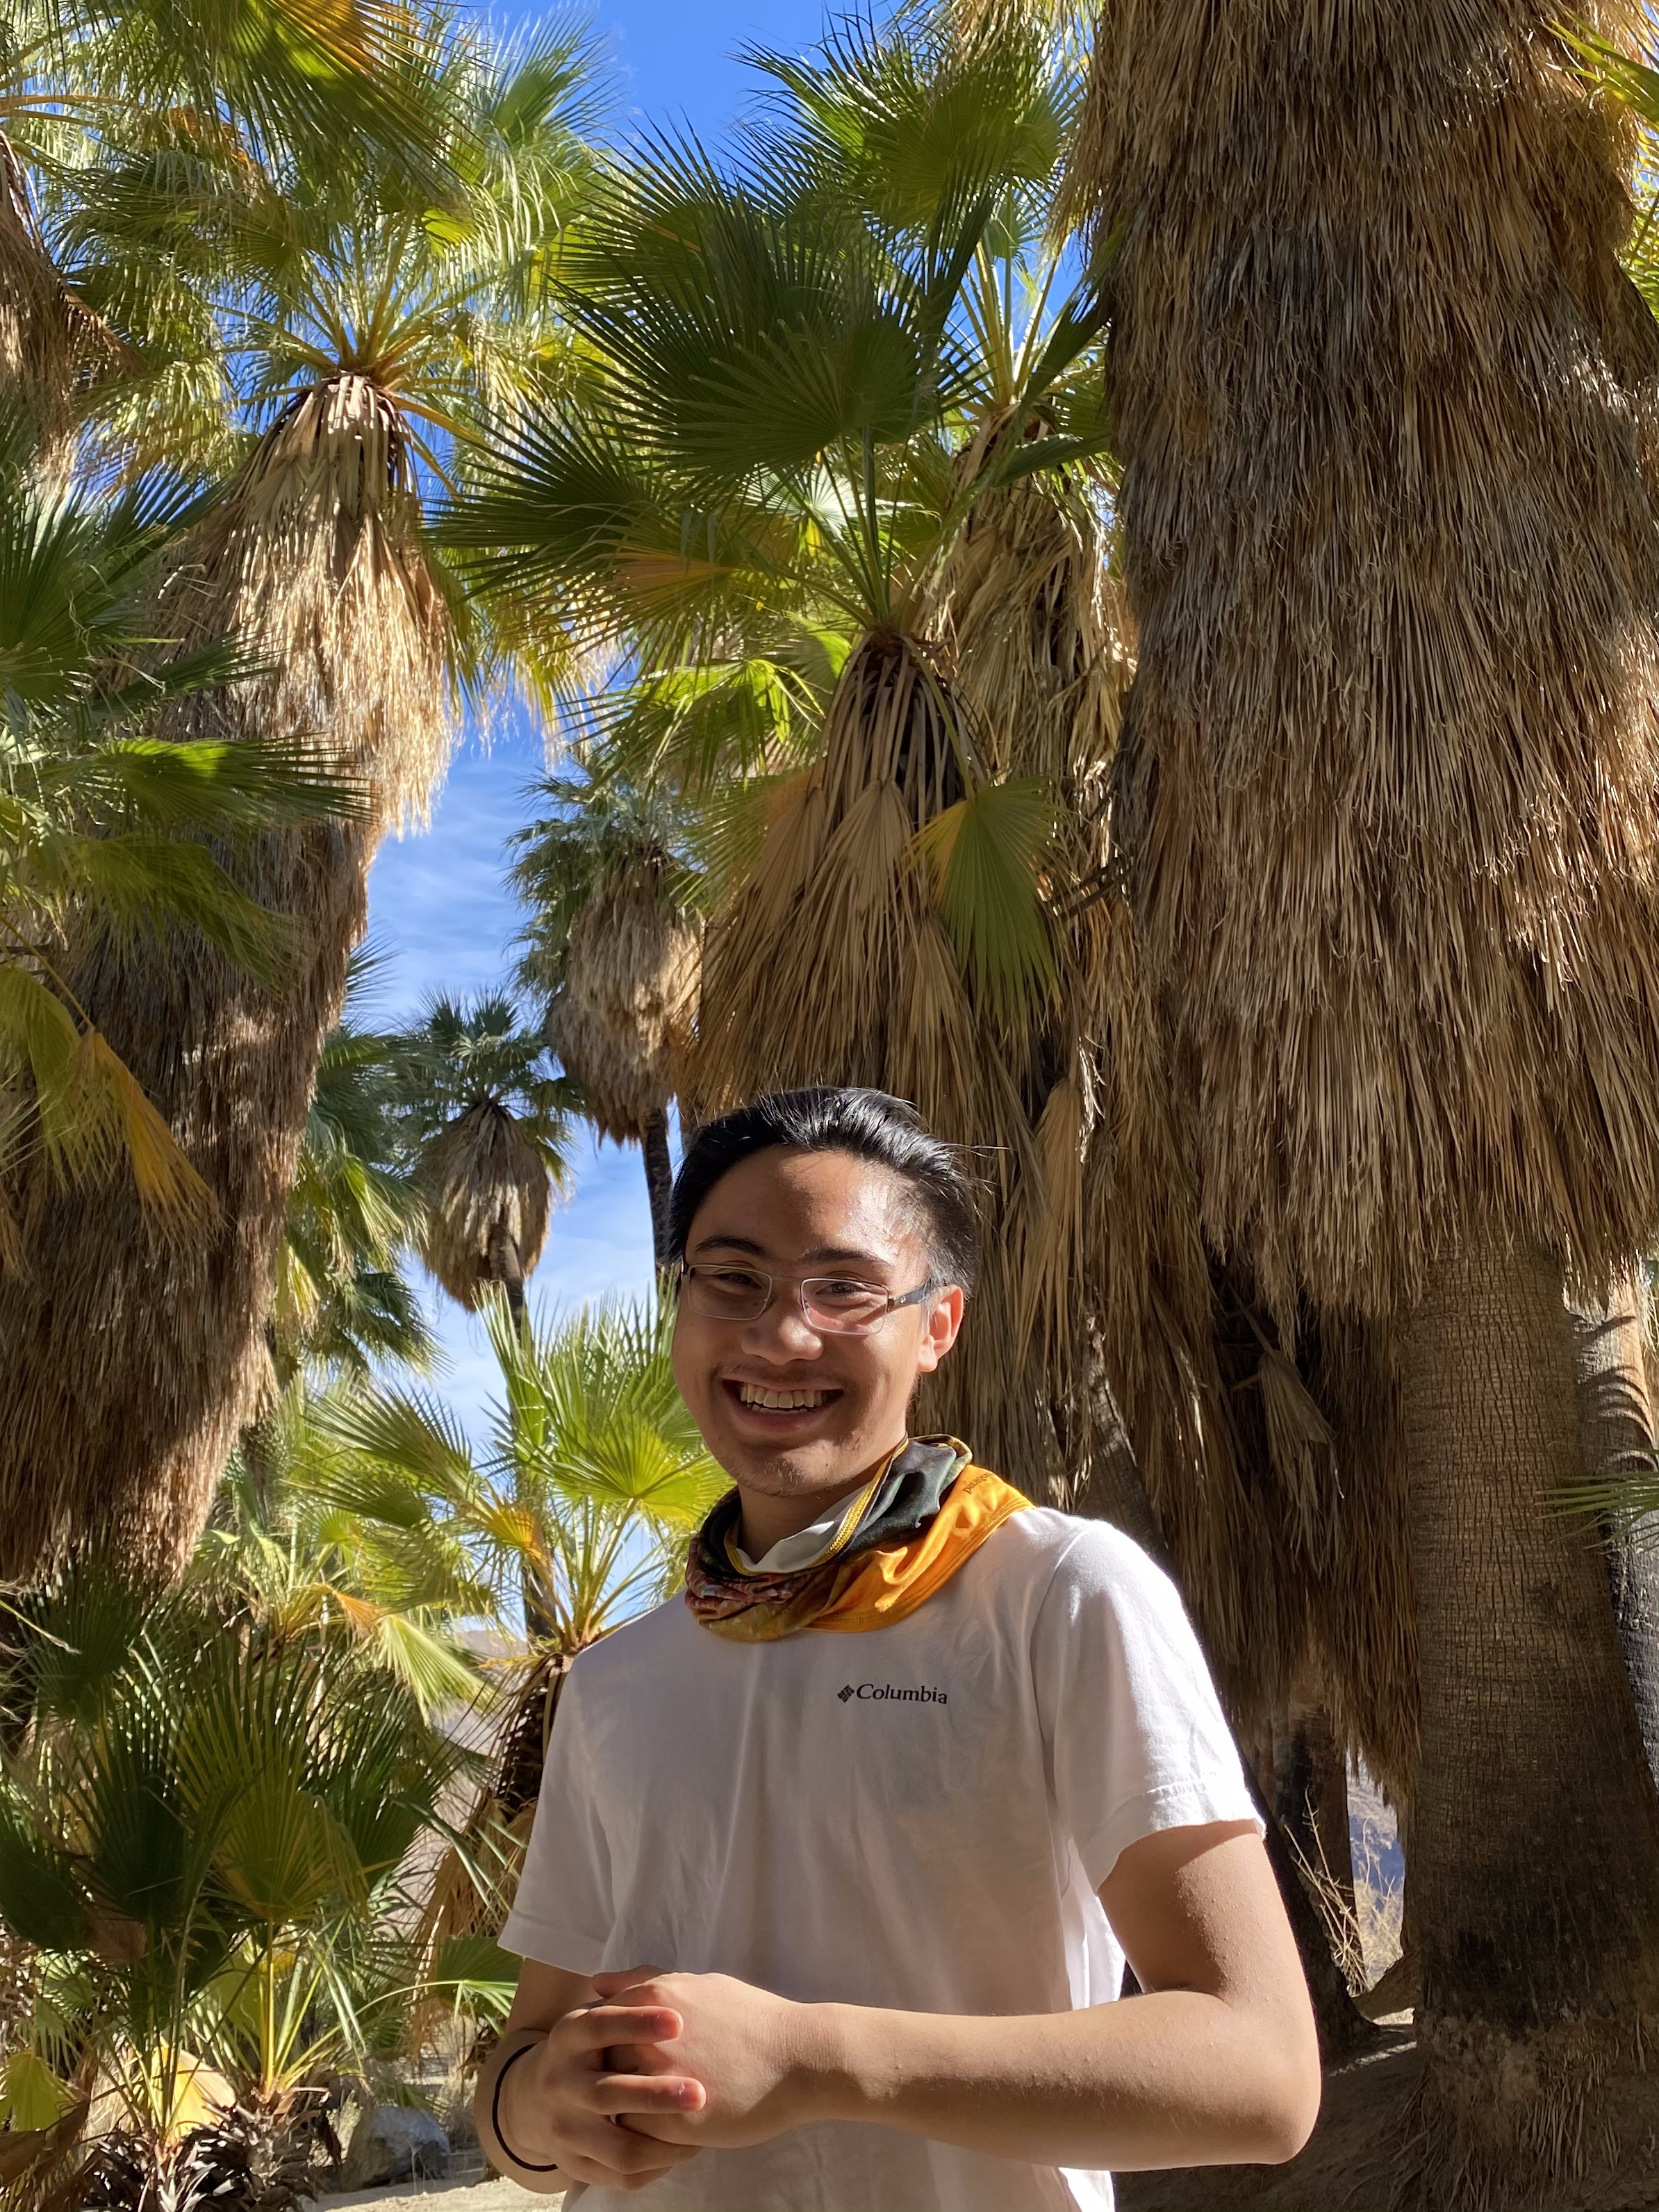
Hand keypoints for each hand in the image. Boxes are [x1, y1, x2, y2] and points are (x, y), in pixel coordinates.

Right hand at [495, 1978, 708, 2192]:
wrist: (534, 2100)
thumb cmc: (587, 2048)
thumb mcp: (596, 2014)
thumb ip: (629, 1994)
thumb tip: (659, 1980)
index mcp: (567, 2038)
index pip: (599, 2027)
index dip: (637, 2023)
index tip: (679, 2021)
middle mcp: (561, 2084)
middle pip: (607, 2094)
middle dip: (655, 2095)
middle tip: (699, 2093)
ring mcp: (566, 2130)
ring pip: (617, 2147)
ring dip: (662, 2142)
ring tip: (701, 2133)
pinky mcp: (575, 2165)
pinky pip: (621, 2176)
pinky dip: (656, 2167)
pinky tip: (684, 2150)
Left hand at [593, 1969, 828, 2150]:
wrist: (798, 2057)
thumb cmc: (750, 2018)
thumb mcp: (697, 1985)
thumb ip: (643, 1983)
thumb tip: (597, 1982)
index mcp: (654, 2000)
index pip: (598, 2024)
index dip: (607, 2043)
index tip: (620, 2055)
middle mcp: (649, 2039)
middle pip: (601, 2063)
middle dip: (610, 2076)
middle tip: (632, 2086)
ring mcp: (660, 2082)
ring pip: (615, 2102)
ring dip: (624, 2107)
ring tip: (647, 2110)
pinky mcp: (676, 2123)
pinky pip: (637, 2134)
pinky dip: (644, 2133)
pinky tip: (664, 2129)